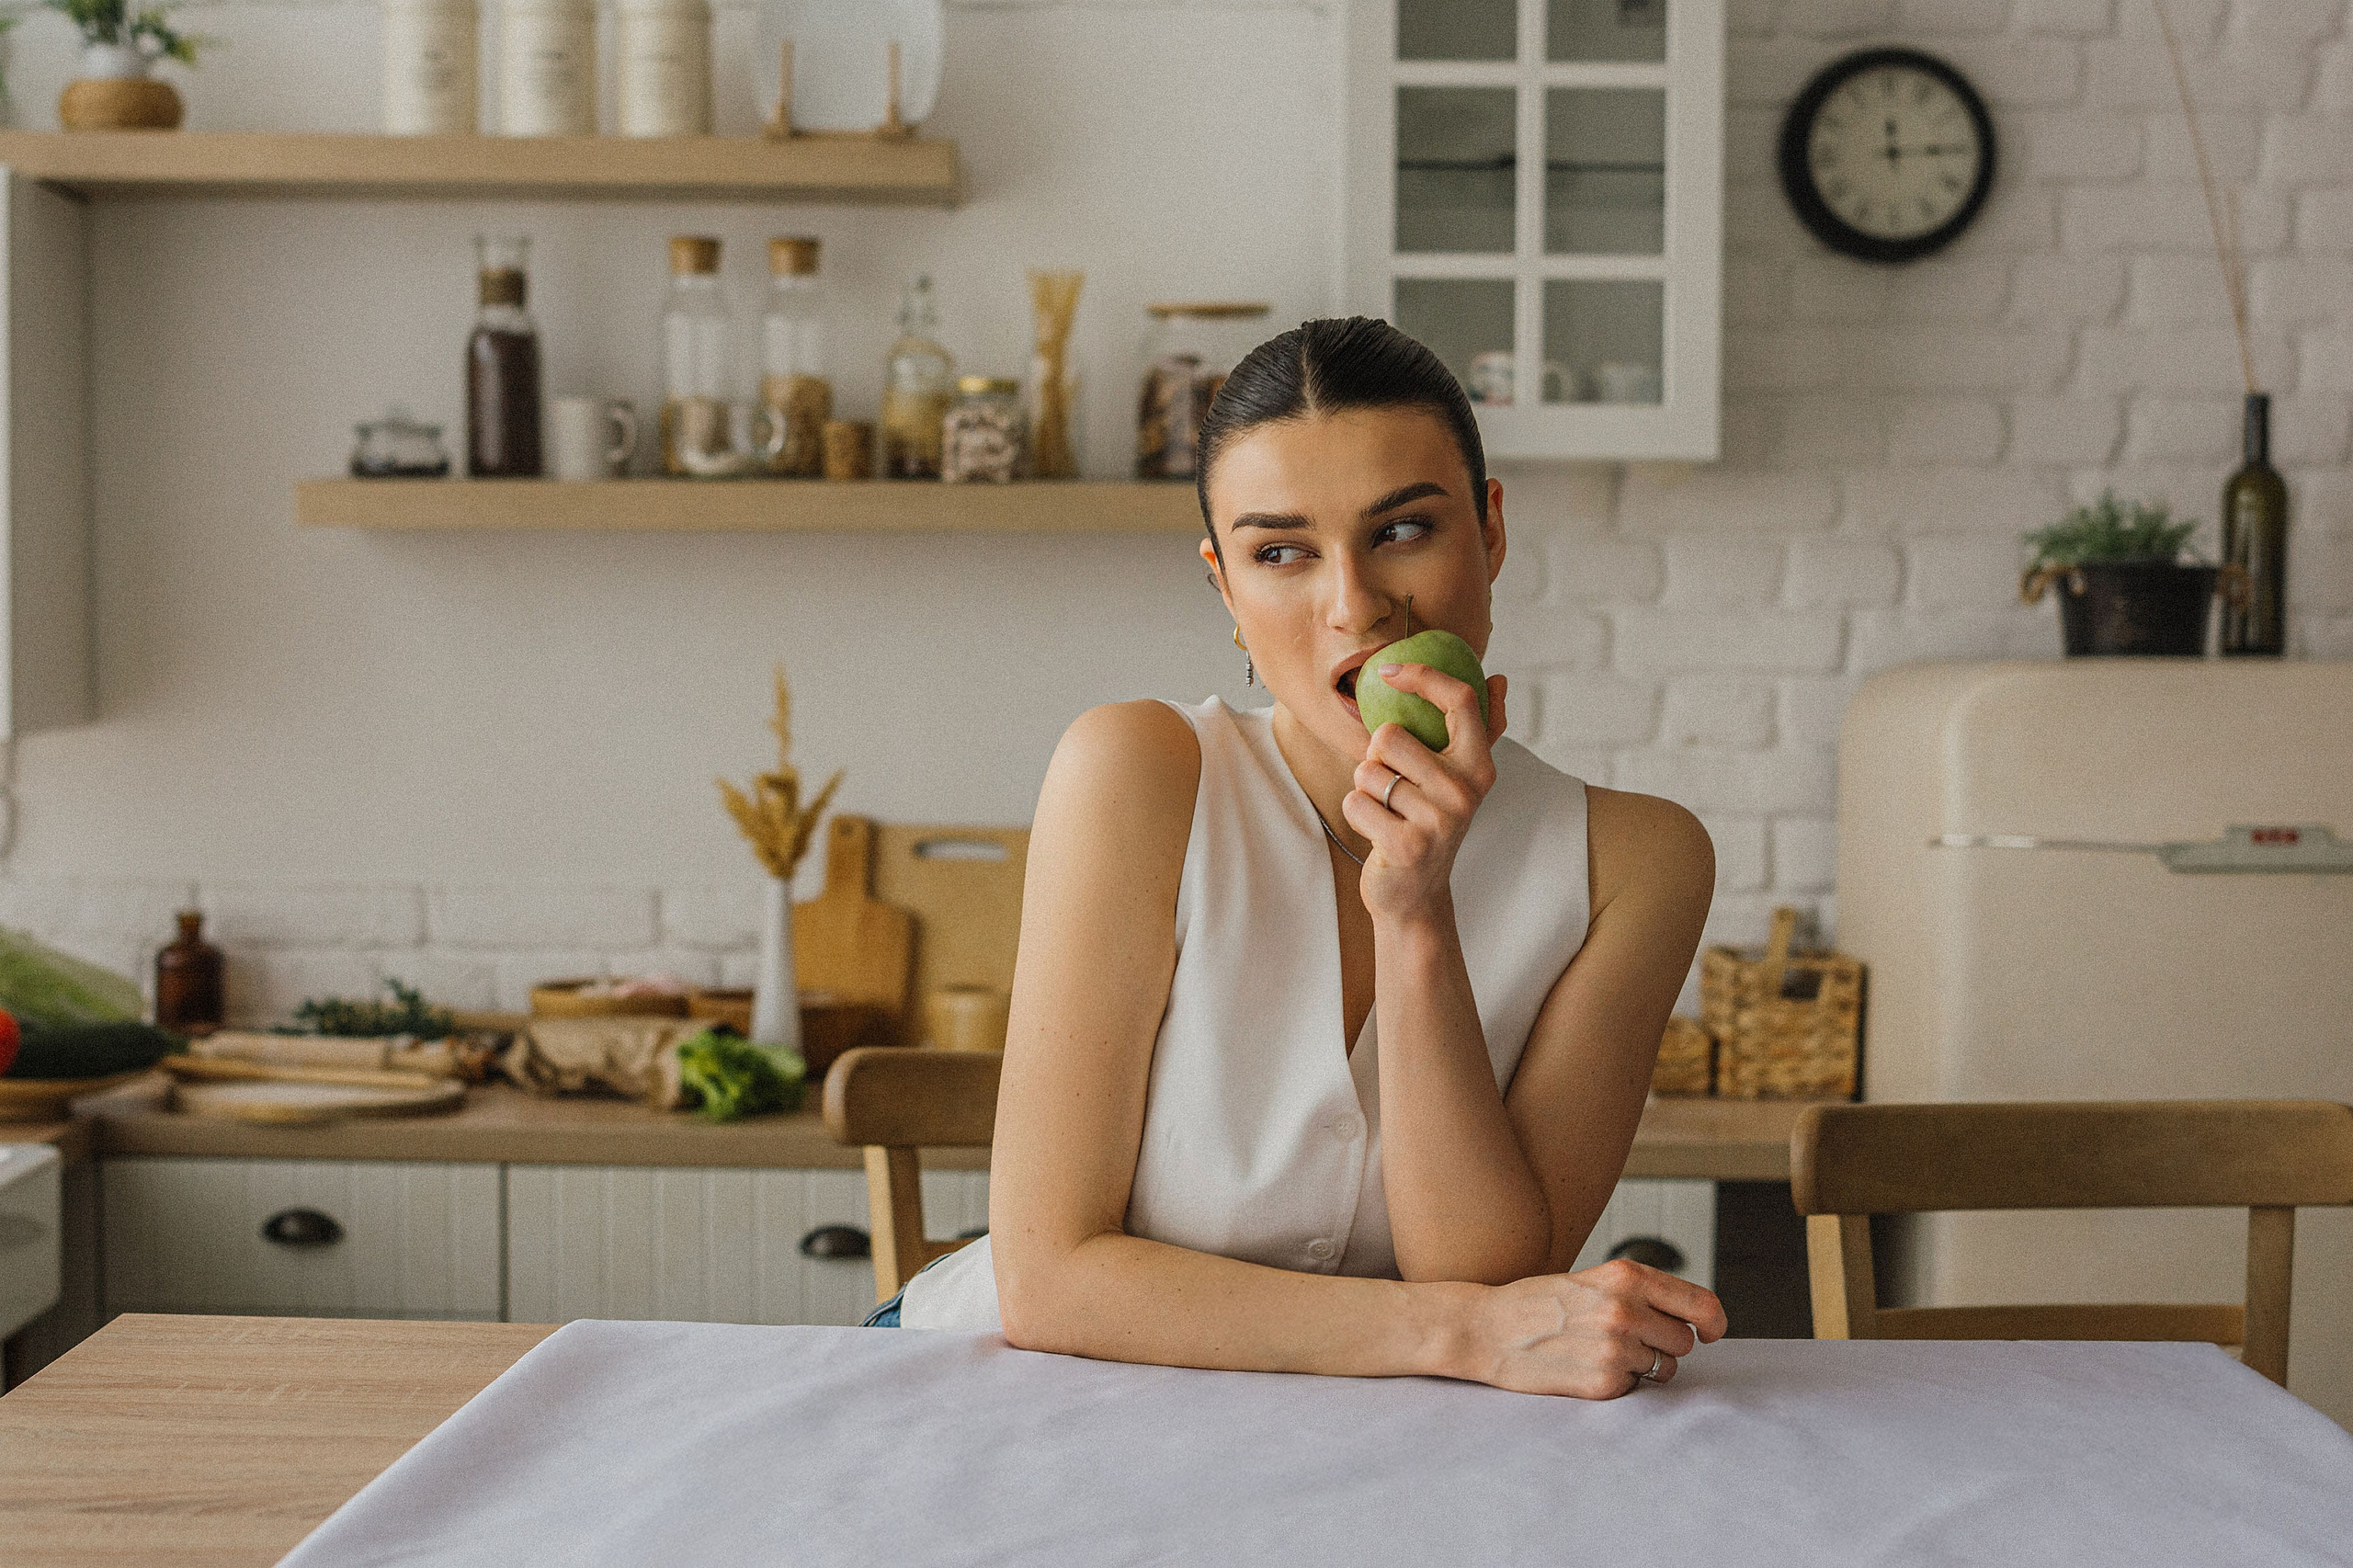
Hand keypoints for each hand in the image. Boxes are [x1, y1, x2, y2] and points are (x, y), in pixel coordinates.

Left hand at [1342, 662, 1509, 923]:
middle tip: (1393, 786)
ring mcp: (1438, 819)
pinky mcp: (1407, 845)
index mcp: (1479, 766)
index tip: (1389, 671)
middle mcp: (1465, 790)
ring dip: (1365, 789)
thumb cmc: (1430, 824)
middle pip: (1389, 735)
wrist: (1416, 895)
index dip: (1423, 675)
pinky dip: (1356, 814)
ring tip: (1387, 812)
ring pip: (1367, 770)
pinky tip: (1377, 832)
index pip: (1460, 700)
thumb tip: (1500, 679)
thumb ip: (1482, 729)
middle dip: (1376, 757)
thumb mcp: (1459, 779)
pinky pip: (1355, 802)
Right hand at [1466, 1259, 1727, 1398]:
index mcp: (1626, 1276)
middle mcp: (1625, 1310)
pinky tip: (1586, 1367)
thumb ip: (1640, 1293)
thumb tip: (1694, 1320)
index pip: (1699, 1303)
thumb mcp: (1593, 1280)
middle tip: (1626, 1338)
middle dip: (1664, 1344)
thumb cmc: (1540, 1303)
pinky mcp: (1603, 1384)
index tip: (1713, 1332)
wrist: (1487, 1329)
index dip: (1714, 1321)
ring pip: (1664, 1368)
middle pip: (1683, 1340)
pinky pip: (1636, 1388)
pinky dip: (1618, 1383)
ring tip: (1602, 1352)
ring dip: (1644, 1366)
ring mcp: (1615, 1349)